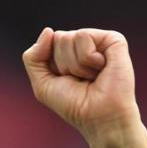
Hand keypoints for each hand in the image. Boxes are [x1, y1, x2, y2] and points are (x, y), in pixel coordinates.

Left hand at [22, 28, 144, 147]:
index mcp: (67, 53)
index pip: (47, 43)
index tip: (65, 80)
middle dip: (64, 64)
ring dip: (76, 64)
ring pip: (69, 37)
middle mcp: (83, 44)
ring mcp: (98, 41)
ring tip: (91, 76)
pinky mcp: (113, 40)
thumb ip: (33, 58)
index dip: (51, 65)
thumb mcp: (42, 84)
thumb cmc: (73, 104)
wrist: (98, 117)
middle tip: (80, 80)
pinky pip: (84, 36)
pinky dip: (87, 58)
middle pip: (58, 39)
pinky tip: (101, 69)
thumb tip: (48, 31)